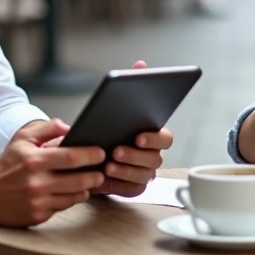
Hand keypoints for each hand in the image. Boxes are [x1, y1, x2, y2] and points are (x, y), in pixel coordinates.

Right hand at [0, 118, 105, 227]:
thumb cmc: (7, 164)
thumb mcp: (22, 139)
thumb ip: (47, 128)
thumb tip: (70, 128)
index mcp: (35, 160)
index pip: (71, 157)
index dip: (90, 155)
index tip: (101, 153)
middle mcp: (37, 183)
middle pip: (78, 180)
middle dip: (95, 175)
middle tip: (101, 171)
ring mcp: (38, 202)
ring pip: (75, 196)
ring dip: (86, 188)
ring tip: (90, 181)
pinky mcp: (38, 216)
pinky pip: (64, 207)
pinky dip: (71, 199)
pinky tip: (72, 192)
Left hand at [94, 60, 174, 196]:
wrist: (88, 152)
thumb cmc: (107, 127)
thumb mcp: (115, 105)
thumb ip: (131, 86)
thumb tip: (141, 64)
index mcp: (153, 135)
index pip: (165, 139)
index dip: (154, 139)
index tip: (139, 136)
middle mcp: (152, 156)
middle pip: (154, 159)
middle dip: (135, 155)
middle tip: (116, 150)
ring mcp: (143, 173)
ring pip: (143, 176)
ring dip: (126, 170)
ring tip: (107, 164)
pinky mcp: (130, 187)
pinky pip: (130, 189)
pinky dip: (119, 184)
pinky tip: (105, 178)